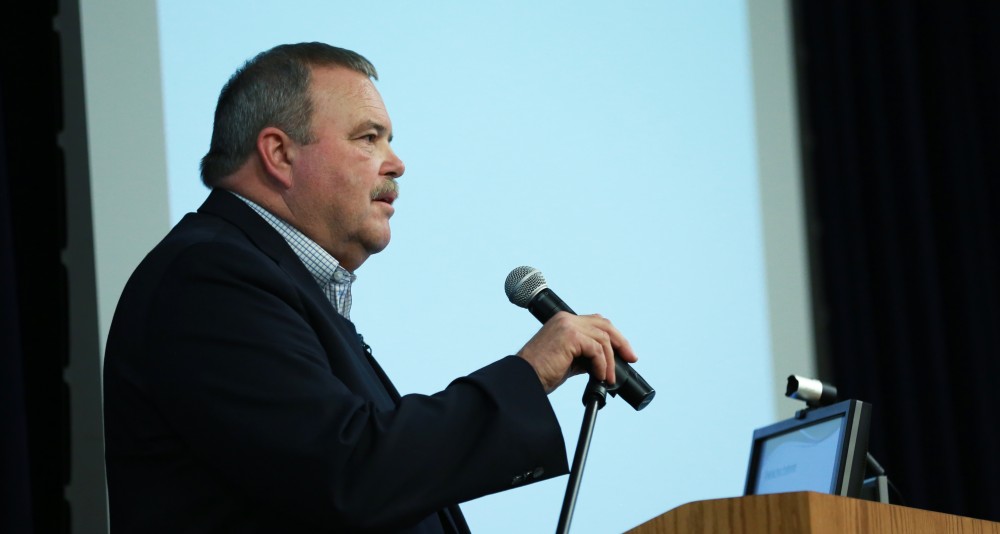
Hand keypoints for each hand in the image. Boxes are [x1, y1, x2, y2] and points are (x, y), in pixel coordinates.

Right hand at [516, 312, 637, 392]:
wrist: (524, 379)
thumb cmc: (541, 373)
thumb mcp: (568, 361)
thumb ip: (584, 356)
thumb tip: (604, 362)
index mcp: (564, 322)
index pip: (596, 322)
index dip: (614, 336)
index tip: (625, 353)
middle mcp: (566, 319)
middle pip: (604, 324)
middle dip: (621, 342)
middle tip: (631, 359)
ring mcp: (567, 325)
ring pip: (603, 339)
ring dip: (610, 361)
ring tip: (608, 378)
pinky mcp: (570, 336)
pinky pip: (596, 349)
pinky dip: (602, 364)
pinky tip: (599, 376)